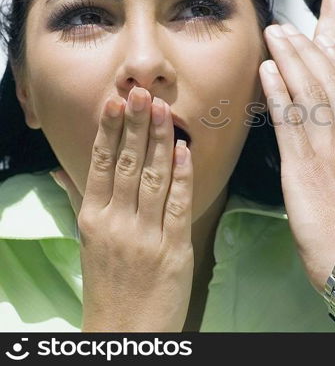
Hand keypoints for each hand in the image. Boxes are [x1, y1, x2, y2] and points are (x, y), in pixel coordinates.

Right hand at [50, 87, 193, 331]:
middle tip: (142, 93)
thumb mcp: (88, 241)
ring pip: (154, 177)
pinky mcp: (173, 247)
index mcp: (94, 219)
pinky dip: (182, 175)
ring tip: (164, 109)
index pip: (101, 165)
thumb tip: (61, 170)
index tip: (116, 103)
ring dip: (160, 140)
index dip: (110, 132)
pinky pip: (179, 204)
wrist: (125, 331)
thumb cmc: (108, 283)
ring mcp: (145, 234)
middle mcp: (116, 222)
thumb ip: (80, 201)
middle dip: (136, 126)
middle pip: (128, 164)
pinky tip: (185, 149)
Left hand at [260, 24, 334, 291]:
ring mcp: (331, 151)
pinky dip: (277, 92)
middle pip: (332, 85)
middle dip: (310, 52)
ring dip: (291, 60)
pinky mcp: (304, 166)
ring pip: (310, 94)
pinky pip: (289, 120)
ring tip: (275, 36)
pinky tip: (266, 71)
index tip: (326, 45)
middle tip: (291, 28)